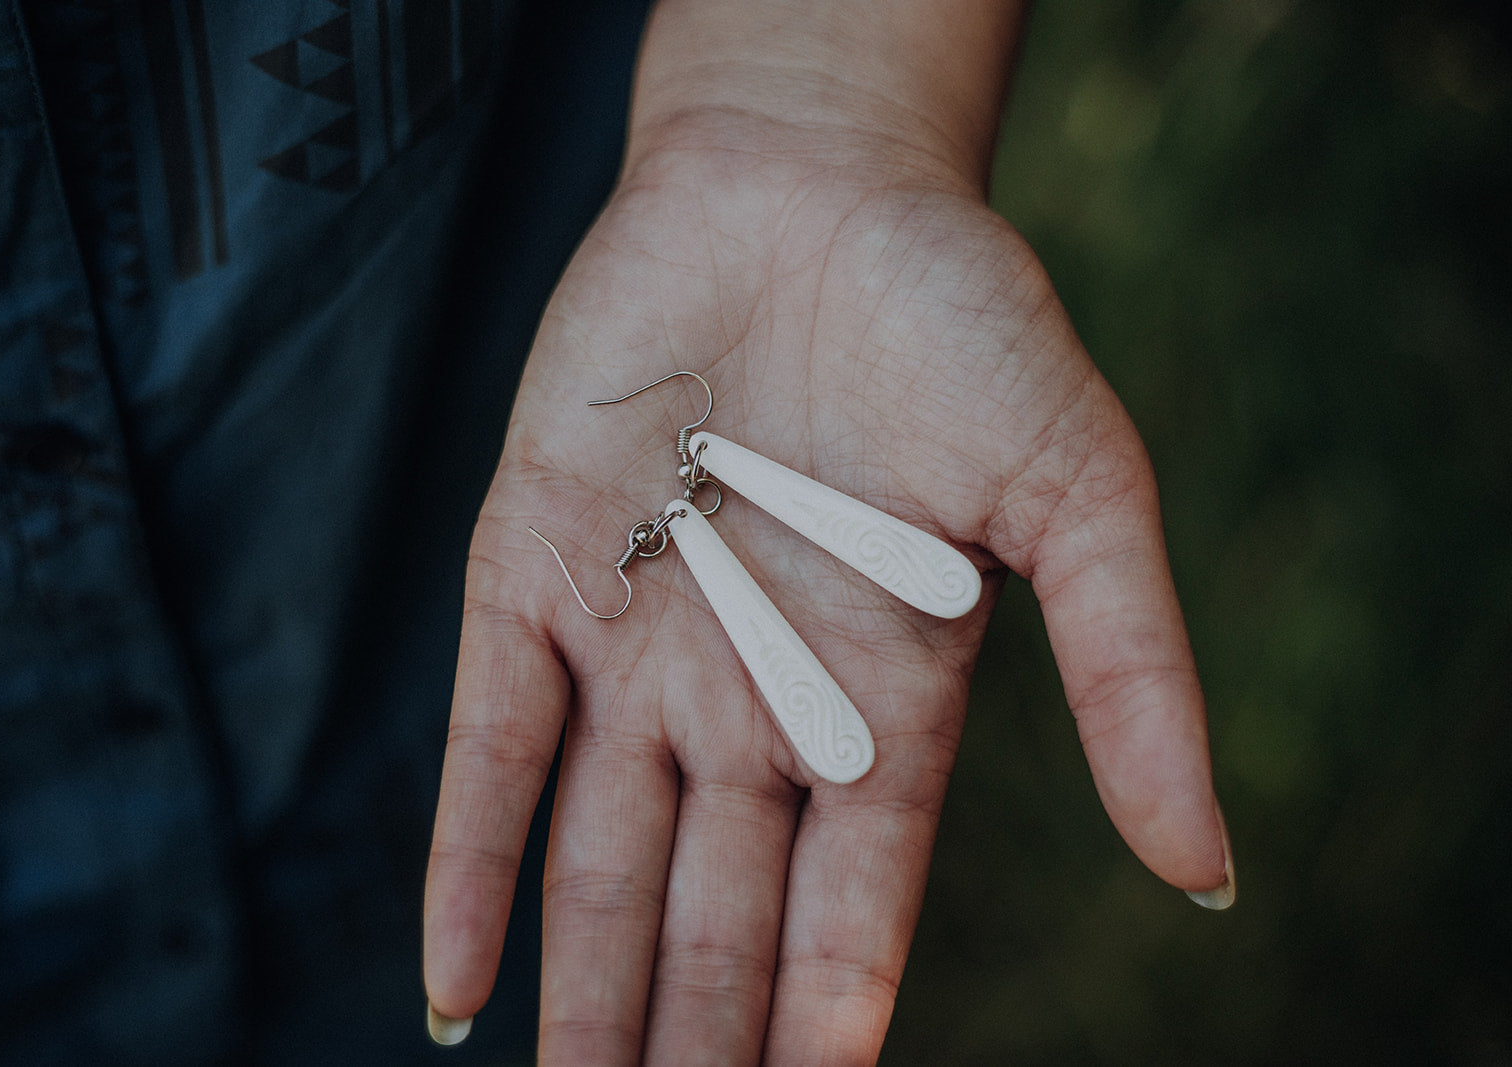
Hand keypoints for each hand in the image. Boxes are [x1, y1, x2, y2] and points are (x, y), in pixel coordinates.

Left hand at [421, 106, 1230, 1059]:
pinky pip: (490, 742)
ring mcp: (636, 640)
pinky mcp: (533, 567)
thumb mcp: (1079, 488)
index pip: (849, 898)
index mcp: (881, 691)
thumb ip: (1134, 673)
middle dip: (695, 1036)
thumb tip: (1206, 867)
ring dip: (584, 995)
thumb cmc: (960, 318)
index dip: (829, 1008)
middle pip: (712, 909)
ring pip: (598, 858)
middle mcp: (751, 693)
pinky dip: (470, 862)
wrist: (809, 179)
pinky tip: (457, 989)